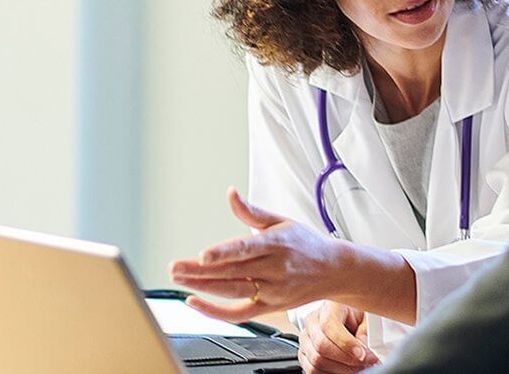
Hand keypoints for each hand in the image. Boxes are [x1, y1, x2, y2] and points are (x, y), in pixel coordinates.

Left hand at [168, 187, 368, 320]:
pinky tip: (195, 302)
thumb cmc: (305, 243)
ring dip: (203, 288)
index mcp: (276, 244)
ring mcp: (272, 291)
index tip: (202, 255)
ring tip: (178, 280)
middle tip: (174, 268)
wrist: (334, 270)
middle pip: (232, 272)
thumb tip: (230, 193)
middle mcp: (275, 269)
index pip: (245, 249)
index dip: (223, 253)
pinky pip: (239, 314)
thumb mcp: (281, 220)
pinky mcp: (270, 308)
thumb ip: (251, 211)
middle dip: (200, 272)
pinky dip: (216, 312)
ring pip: (232, 292)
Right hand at [297, 302, 378, 372]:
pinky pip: (312, 371)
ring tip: (358, 367)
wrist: (348, 321)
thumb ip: (365, 333)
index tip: (363, 354)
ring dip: (340, 370)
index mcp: (328, 306)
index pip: (329, 325)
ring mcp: (305, 339)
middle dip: (347, 360)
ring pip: (316, 362)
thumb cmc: (357, 318)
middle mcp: (312, 321)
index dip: (346, 343)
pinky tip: (345, 369)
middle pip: (321, 346)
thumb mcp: (367, 319)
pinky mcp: (303, 354)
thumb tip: (363, 349)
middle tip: (366, 363)